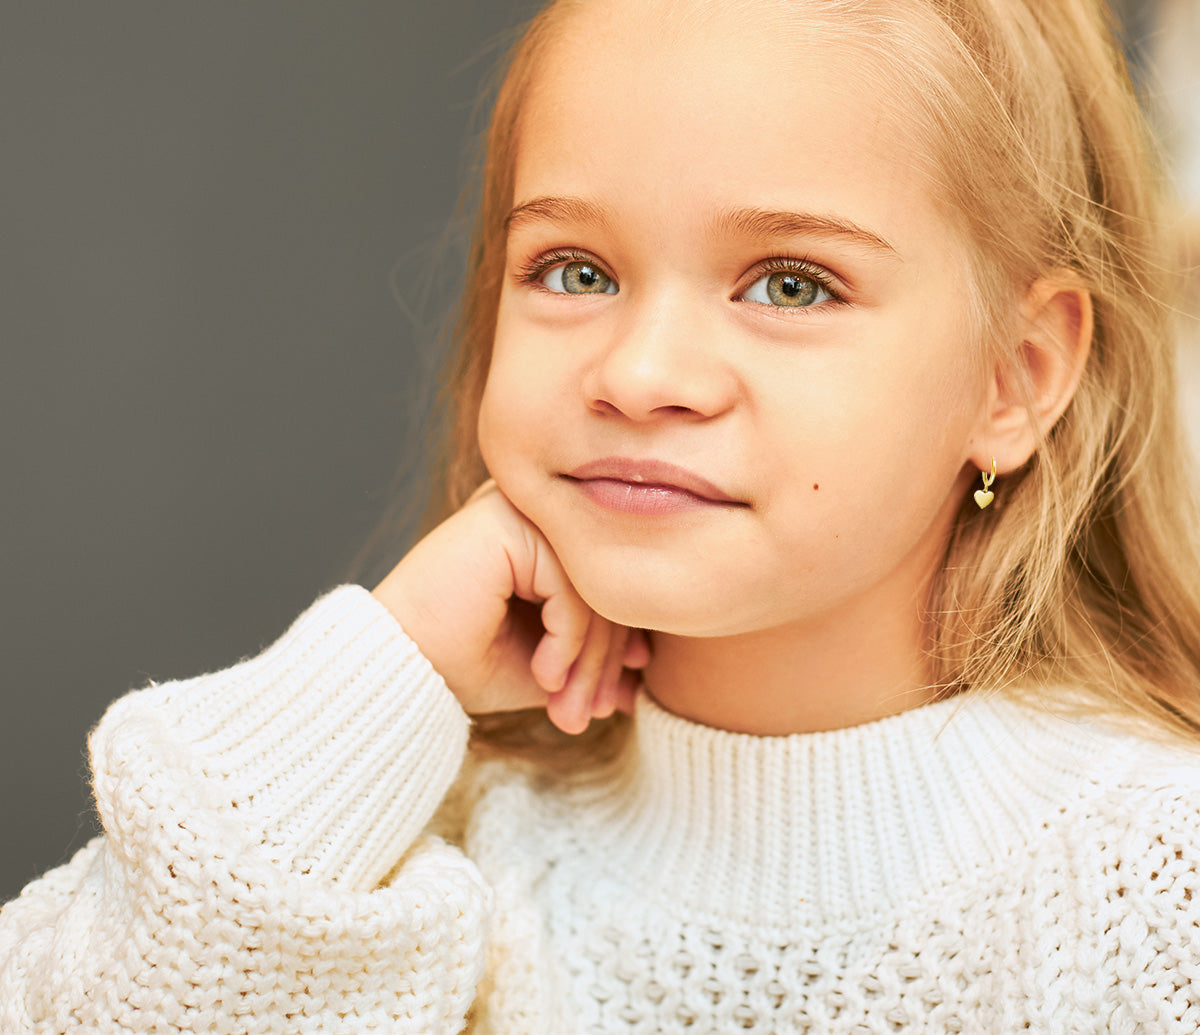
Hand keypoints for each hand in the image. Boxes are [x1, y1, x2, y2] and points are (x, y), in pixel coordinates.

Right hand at [371, 481, 649, 733]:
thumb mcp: (544, 662)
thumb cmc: (459, 665)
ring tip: (569, 710)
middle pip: (603, 584)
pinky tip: (545, 675)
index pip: (605, 583)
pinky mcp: (506, 523)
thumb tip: (643, 675)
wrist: (395, 672)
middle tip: (594, 715)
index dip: (618, 644)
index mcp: (540, 533)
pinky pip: (569, 587)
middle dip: (603, 662)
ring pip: (593, 588)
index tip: (617, 699)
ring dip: (588, 661)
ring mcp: (518, 510)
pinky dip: (567, 641)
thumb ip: (590, 657)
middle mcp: (532, 511)